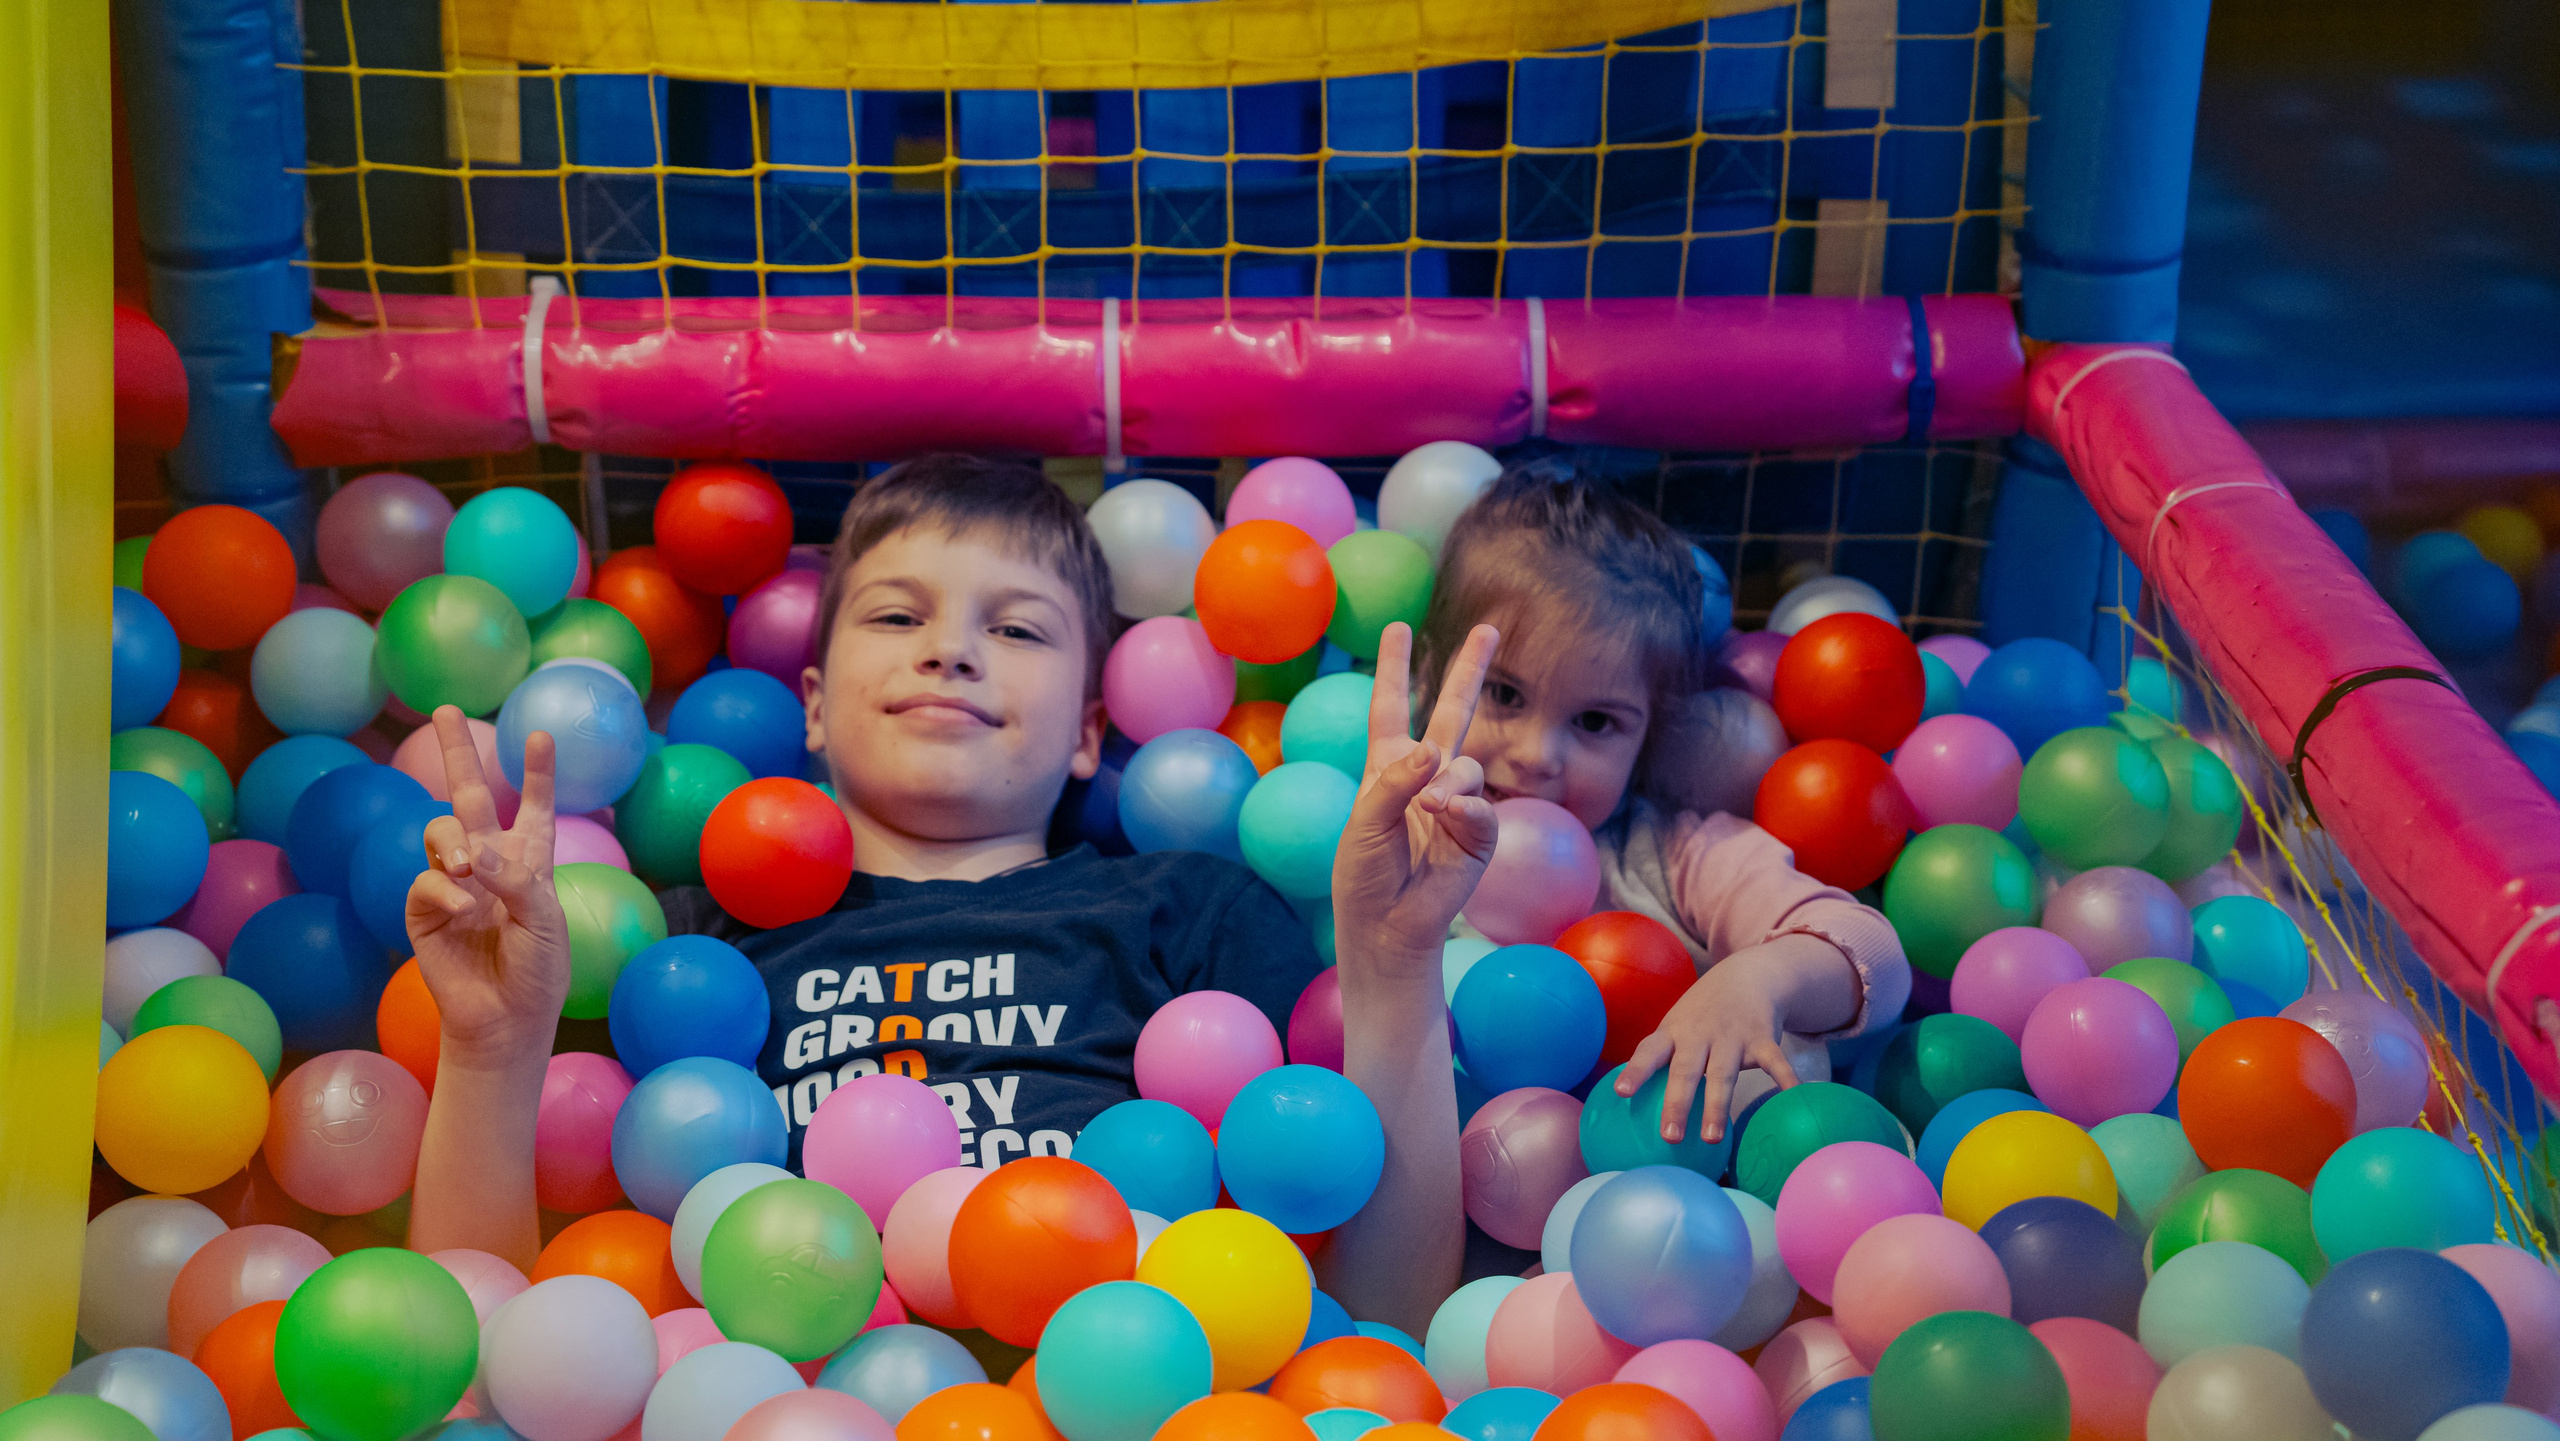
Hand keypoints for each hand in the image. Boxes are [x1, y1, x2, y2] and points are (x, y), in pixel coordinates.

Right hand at [405, 705, 568, 1062]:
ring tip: (467, 866)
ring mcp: (453, 882)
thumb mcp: (544, 919)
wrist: (506, 1019)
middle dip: (458, 752)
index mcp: (529, 860)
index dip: (537, 773)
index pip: (533, 808)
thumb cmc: (538, 969)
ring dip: (452, 840)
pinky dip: (445, 889)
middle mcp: (489, 863)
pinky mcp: (425, 909)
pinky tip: (464, 907)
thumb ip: (515, 879)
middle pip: (467, 796)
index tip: (541, 736)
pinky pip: (426, 879)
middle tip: (445, 710)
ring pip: (439, 829)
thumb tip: (470, 852)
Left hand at [1329, 622, 1502, 977]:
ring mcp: (1455, 802)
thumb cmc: (1364, 873)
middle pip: (1451, 711)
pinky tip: (1448, 820)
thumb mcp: (1364, 821)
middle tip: (1489, 627)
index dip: (1394, 668)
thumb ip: (1395, 781)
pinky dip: (1465, 811)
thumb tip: (1436, 752)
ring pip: (1467, 764)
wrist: (1386, 925)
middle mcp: (1425, 777)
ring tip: (1431, 809)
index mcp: (1387, 767)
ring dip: (1449, 783)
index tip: (1399, 629)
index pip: (1390, 707)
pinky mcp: (1478, 833)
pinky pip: (1480, 807)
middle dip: (1470, 670)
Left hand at [1615, 944, 1805, 1143]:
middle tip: (1670, 1136)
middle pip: (1685, 1071)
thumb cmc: (1701, 1014)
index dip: (1635, 1071)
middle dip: (1677, 1103)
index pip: (1649, 1051)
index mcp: (1673, 1033)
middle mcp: (1699, 1035)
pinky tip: (1794, 1099)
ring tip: (1711, 1137)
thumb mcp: (1675, 1027)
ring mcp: (1731, 1036)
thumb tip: (1632, 1104)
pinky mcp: (1762, 1037)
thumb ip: (1661, 1060)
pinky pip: (1774, 1062)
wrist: (1747, 975)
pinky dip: (1786, 1080)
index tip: (1622, 1092)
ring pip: (1723, 1074)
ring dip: (1717, 1105)